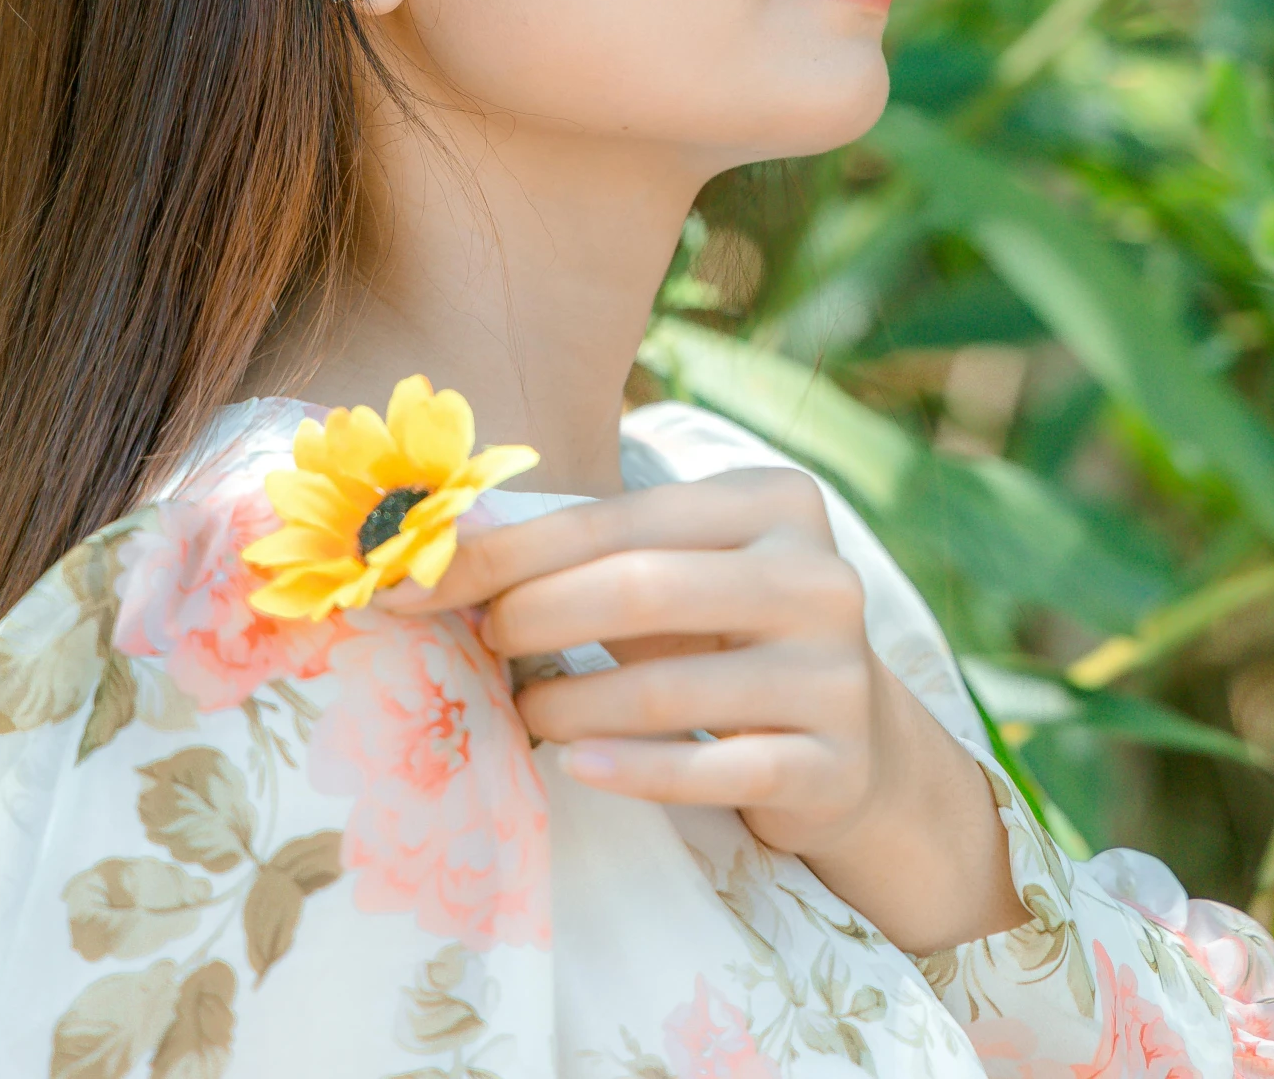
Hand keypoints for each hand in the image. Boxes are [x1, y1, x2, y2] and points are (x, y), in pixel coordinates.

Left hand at [411, 467, 1025, 952]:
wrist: (858, 747)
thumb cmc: (731, 636)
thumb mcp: (677, 573)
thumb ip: (584, 553)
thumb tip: (430, 549)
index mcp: (777, 501)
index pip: (620, 519)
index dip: (510, 549)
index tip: (416, 577)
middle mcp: (820, 576)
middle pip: (643, 588)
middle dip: (537, 615)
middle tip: (485, 642)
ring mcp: (836, 675)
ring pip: (670, 689)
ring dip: (570, 704)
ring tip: (524, 712)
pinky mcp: (835, 765)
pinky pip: (712, 772)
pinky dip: (631, 771)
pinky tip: (577, 766)